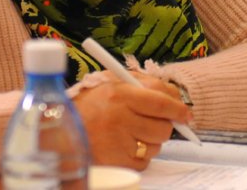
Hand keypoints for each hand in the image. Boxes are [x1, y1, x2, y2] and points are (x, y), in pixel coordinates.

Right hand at [73, 71, 190, 169]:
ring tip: (131, 132)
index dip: (178, 108)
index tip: (186, 113)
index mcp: (119, 94)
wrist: (60, 131)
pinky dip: (139, 155)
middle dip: (164, 125)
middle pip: (163, 128)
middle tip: (153, 121)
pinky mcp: (117, 163)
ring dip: (150, 140)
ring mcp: (118, 143)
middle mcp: (119, 118)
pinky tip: (123, 145)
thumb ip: (143, 84)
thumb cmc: (90, 104)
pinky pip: (144, 161)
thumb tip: (175, 98)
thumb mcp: (112, 83)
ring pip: (156, 146)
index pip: (161, 102)